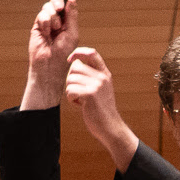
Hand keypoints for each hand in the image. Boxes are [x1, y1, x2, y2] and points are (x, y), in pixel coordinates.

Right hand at [23, 0, 78, 106]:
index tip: (66, 4)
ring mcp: (47, 24)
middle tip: (59, 8)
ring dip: (52, 16)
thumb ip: (72, 17)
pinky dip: (45, 21)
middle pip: (56, 2)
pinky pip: (41, 15)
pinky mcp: (37, 27)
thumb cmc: (63, 54)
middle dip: (57, 3)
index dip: (66, 2)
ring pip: (48, 7)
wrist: (49, 66)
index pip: (67, 6)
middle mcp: (57, 22)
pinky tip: (47, 32)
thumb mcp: (72, 34)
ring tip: (55, 29)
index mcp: (68, 24)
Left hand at [66, 47, 139, 168]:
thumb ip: (91, 75)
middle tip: (78, 92)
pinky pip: (70, 90)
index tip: (70, 60)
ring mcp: (97, 85)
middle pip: (75, 68)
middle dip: (71, 80)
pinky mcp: (90, 94)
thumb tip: (74, 62)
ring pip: (70, 80)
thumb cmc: (101, 109)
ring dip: (71, 92)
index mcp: (105, 73)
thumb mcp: (100, 88)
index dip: (78, 52)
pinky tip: (80, 105)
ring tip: (81, 100)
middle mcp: (102, 77)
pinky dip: (71, 99)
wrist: (110, 126)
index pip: (91, 52)